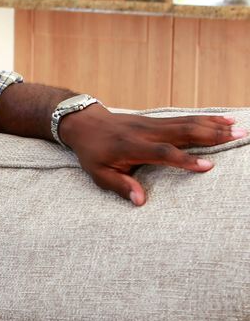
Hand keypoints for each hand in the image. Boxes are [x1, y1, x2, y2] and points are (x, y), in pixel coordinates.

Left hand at [58, 106, 245, 205]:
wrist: (85, 123)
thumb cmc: (92, 152)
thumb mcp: (98, 173)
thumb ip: (120, 186)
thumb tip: (140, 201)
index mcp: (131, 147)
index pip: (163, 152)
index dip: (185, 160)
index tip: (208, 167)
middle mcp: (146, 132)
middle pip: (183, 132)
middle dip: (212, 135)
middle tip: (239, 136)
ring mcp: (152, 123)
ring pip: (187, 123)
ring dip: (215, 125)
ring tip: (239, 128)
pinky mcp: (157, 120)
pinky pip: (184, 119)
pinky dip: (206, 118)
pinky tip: (224, 119)